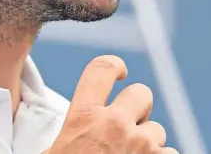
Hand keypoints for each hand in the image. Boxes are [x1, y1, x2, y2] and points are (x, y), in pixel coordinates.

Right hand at [43, 55, 177, 153]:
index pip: (102, 68)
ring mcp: (141, 146)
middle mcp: (115, 124)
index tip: (120, 71)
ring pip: (157, 128)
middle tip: (128, 123)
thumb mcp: (54, 150)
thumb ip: (70, 131)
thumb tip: (73, 130)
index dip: (113, 64)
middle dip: (136, 107)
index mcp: (84, 115)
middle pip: (141, 93)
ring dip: (148, 141)